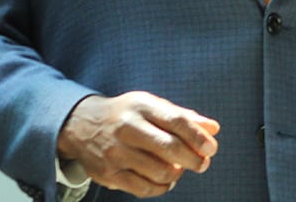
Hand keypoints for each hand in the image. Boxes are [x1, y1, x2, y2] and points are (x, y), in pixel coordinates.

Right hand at [57, 91, 220, 196]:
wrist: (82, 125)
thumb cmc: (126, 114)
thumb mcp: (151, 106)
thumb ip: (182, 117)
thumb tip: (213, 129)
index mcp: (141, 106)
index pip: (176, 121)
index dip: (197, 136)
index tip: (211, 148)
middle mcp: (127, 128)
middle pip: (169, 148)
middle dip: (192, 159)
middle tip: (202, 163)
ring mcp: (116, 153)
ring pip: (159, 172)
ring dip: (176, 174)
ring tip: (178, 168)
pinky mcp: (109, 174)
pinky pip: (144, 189)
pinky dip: (161, 187)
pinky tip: (164, 180)